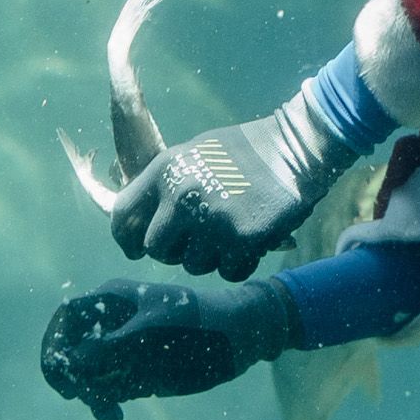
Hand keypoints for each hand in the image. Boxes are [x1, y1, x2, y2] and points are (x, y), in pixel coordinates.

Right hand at [39, 279, 296, 419]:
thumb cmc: (198, 326)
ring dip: (89, 394)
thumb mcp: (153, 334)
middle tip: (83, 397)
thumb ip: (111, 347)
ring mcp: (123, 347)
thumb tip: (74, 361)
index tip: (60, 373)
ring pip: (87, 373)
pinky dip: (104, 402)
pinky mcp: (135, 370)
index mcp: (113, 300)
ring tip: (109, 413)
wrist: (237, 339)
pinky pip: (106, 387)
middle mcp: (113, 322)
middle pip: (71, 348)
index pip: (67, 318)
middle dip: (72, 375)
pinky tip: (114, 416)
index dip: (54, 344)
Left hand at [110, 97, 356, 279]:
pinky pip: (229, 271)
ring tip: (232, 232)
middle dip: (175, 252)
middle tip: (198, 242)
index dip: (126, 240)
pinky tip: (252, 241)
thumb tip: (143, 223)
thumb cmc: (246, 151)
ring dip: (212, 258)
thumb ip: (167, 185)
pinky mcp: (241, 239)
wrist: (296, 147)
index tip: (136, 250)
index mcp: (165, 170)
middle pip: (157, 249)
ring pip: (193, 265)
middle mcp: (181, 196)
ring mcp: (211, 220)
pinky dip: (240, 263)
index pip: (123, 215)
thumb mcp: (194, 155)